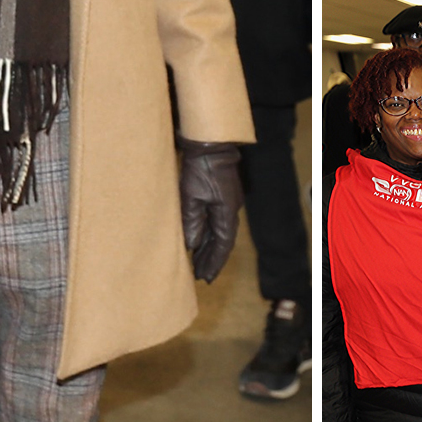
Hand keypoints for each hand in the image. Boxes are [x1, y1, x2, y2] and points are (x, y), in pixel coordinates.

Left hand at [177, 138, 242, 281]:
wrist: (210, 144)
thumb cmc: (200, 168)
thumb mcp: (191, 196)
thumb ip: (192, 221)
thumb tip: (191, 244)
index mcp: (226, 212)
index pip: (222, 244)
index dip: (214, 262)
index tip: (206, 278)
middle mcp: (230, 210)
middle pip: (221, 241)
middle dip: (211, 259)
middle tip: (201, 276)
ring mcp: (226, 202)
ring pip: (218, 232)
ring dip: (208, 247)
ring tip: (198, 263)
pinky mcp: (220, 195)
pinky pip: (215, 221)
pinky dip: (207, 233)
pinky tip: (197, 240)